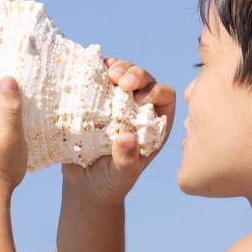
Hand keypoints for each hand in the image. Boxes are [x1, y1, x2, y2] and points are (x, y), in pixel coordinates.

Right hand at [61, 58, 177, 205]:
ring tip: (108, 73)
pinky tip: (93, 69)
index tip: (141, 98)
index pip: (166, 97)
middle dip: (135, 74)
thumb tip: (127, 138)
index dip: (157, 91)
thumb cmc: (111, 182)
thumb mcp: (121, 175)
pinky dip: (97, 69)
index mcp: (155, 124)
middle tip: (121, 81)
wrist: (85, 183)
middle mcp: (139, 108)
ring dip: (117, 68)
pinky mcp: (96, 97)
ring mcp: (117, 100)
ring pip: (123, 72)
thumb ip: (126, 160)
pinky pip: (99, 76)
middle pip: (145, 79)